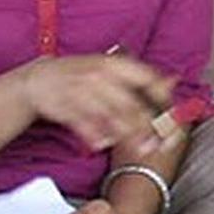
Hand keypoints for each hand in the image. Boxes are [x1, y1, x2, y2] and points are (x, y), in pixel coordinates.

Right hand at [17, 55, 175, 152]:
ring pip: (111, 118)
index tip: (174, 117)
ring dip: (130, 136)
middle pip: (132, 105)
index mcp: (114, 65)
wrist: (39, 79)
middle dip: (150, 128)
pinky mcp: (65, 108)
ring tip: (143, 149)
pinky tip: (104, 144)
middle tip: (162, 144)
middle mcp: (99, 76)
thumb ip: (140, 78)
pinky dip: (97, 137)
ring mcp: (81, 92)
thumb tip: (173, 81)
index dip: (165, 100)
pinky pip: (86, 126)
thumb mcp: (110, 70)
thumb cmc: (81, 76)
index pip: (148, 80)